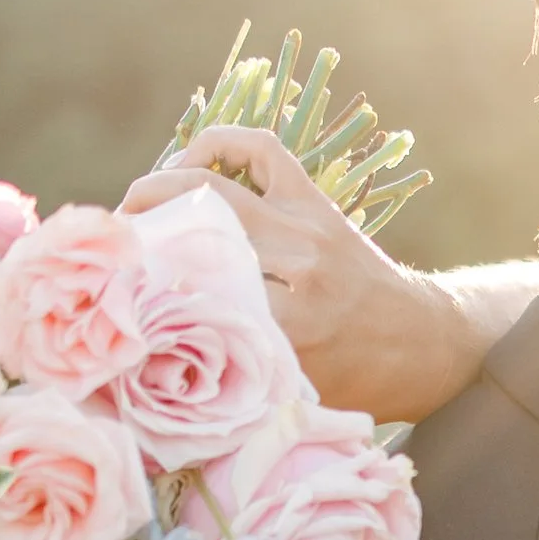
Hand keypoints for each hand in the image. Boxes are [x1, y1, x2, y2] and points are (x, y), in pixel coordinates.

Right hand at [120, 126, 441, 417]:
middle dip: (140, 233)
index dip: (145, 295)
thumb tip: (154, 367)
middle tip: (111, 249)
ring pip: (213, 185)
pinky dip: (215, 143)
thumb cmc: (359, 384)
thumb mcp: (298, 396)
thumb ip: (236, 383)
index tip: (110, 303)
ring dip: (159, 189)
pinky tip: (184, 164)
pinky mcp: (315, 201)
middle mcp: (298, 270)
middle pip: (195, 230)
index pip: (198, 299)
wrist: (428, 345)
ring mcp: (307, 226)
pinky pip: (257, 149)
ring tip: (132, 209)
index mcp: (293, 330)